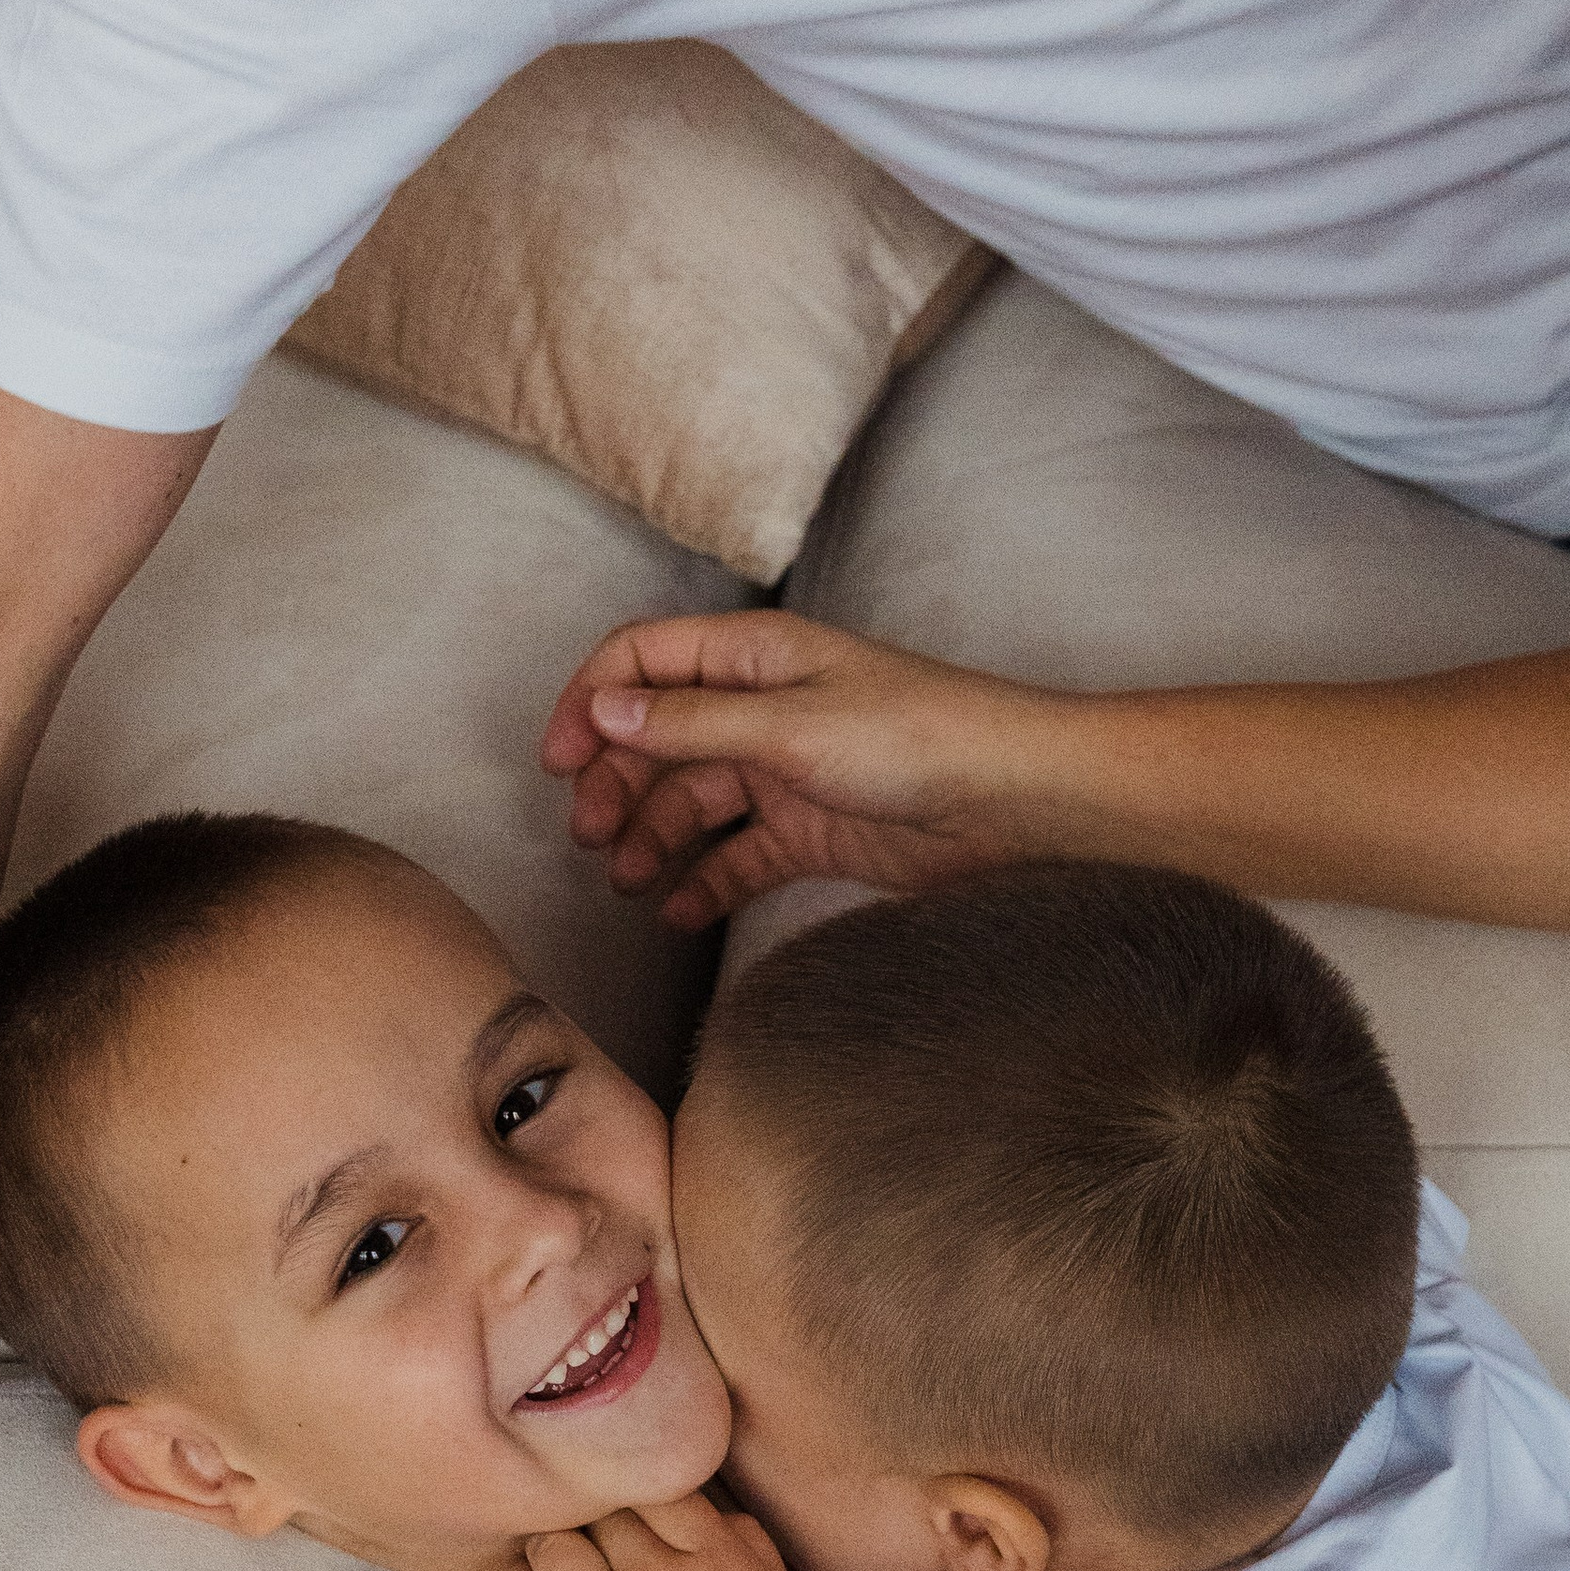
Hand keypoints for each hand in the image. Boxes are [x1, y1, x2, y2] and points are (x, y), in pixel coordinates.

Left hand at [504, 1494, 800, 1570]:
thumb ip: (742, 1533)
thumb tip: (696, 1498)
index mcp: (716, 1555)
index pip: (664, 1489)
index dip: (642, 1488)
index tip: (638, 1507)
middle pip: (605, 1511)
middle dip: (596, 1516)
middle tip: (595, 1533)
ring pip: (556, 1544)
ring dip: (552, 1543)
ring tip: (561, 1556)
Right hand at [542, 612, 1071, 925]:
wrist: (1010, 798)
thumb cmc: (916, 736)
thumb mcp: (791, 725)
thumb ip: (693, 723)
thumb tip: (604, 710)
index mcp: (755, 657)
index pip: (643, 661)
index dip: (591, 702)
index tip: (559, 761)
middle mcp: (761, 708)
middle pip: (657, 738)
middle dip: (615, 783)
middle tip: (590, 836)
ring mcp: (783, 771)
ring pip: (692, 801)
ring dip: (652, 837)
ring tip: (629, 881)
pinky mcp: (809, 830)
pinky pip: (737, 857)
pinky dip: (703, 883)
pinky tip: (677, 912)